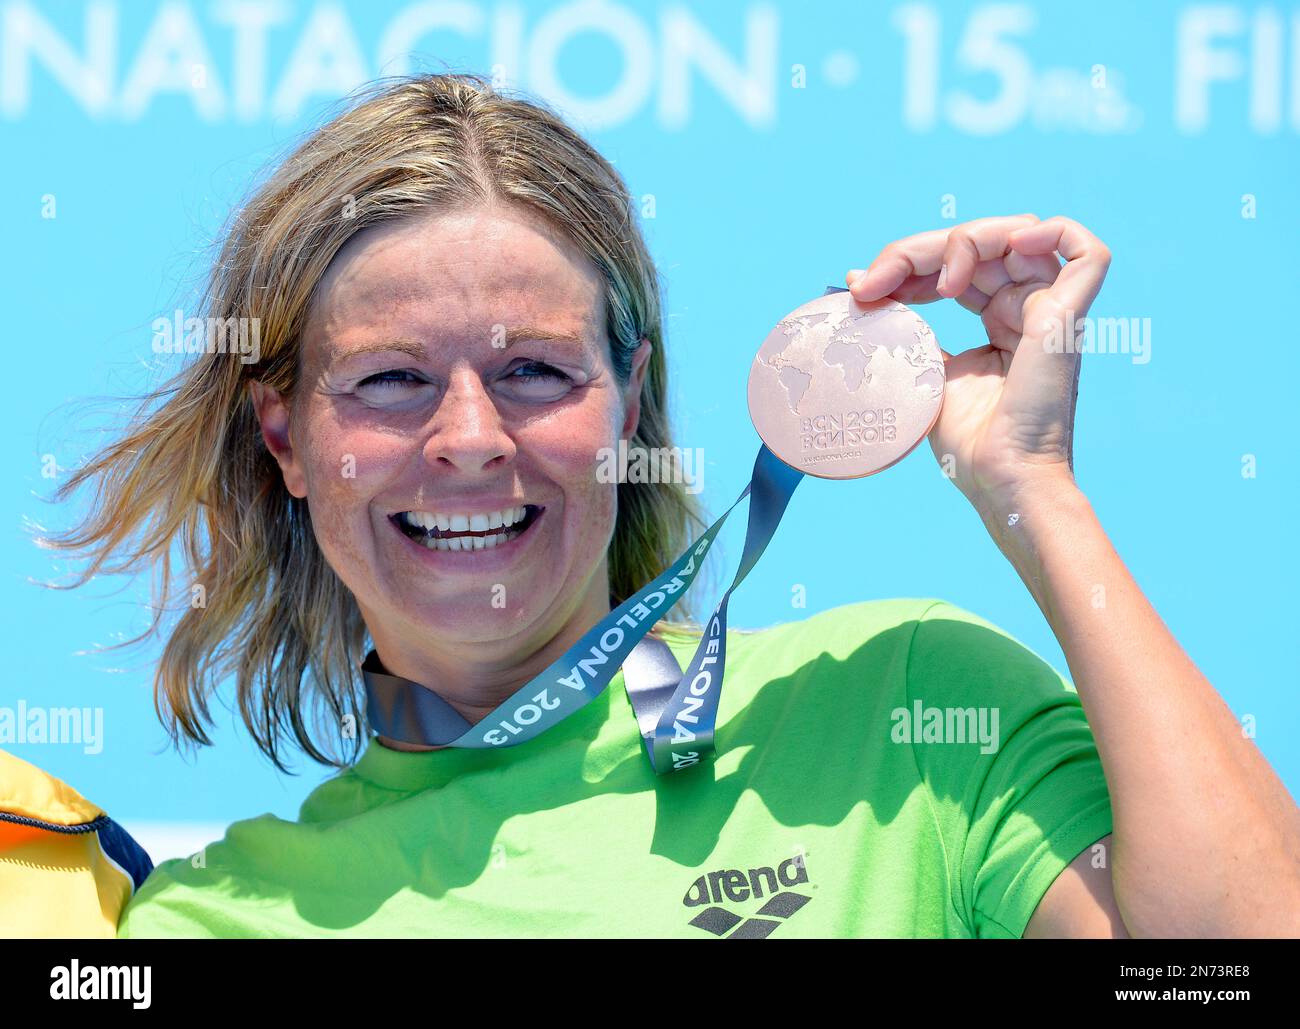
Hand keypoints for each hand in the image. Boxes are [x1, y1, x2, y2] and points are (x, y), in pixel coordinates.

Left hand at [846, 214, 1110, 517]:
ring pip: (1018, 233)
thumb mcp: (923, 372)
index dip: (907, 264)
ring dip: (961, 242)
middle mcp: (1027, 306)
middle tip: (871, 282)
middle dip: (917, 251)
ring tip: (932, 284)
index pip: (955, 265)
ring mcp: (1051, 309)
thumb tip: (859, 283)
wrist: (1000, 480)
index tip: (861, 288)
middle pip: (979, 243)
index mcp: (999, 317)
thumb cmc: (970, 442)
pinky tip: (1009, 243)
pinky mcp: (1067, 317)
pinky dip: (1049, 231)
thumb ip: (906, 327)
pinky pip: (1086, 252)